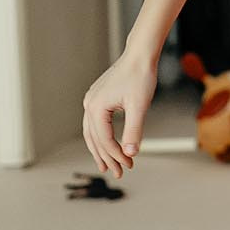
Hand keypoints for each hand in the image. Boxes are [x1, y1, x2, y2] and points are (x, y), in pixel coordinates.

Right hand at [82, 51, 157, 177]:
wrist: (140, 55)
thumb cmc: (140, 77)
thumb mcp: (139, 107)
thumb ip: (134, 131)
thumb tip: (131, 153)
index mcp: (96, 107)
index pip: (104, 140)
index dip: (117, 155)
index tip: (130, 165)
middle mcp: (89, 104)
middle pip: (94, 139)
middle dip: (107, 157)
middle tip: (119, 173)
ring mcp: (91, 100)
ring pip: (92, 132)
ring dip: (101, 149)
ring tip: (108, 165)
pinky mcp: (97, 98)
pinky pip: (95, 123)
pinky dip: (101, 136)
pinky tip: (108, 144)